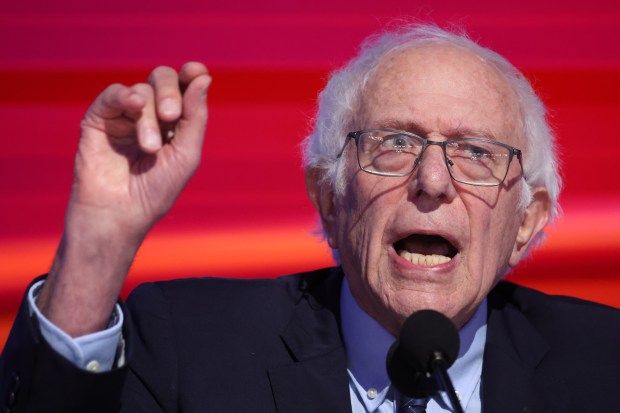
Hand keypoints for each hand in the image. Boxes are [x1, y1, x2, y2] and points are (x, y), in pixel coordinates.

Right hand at [37, 63, 210, 335]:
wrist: (120, 214)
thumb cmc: (157, 190)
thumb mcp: (186, 154)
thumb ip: (195, 116)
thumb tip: (203, 76)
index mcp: (175, 123)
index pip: (184, 88)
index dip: (191, 75)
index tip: (196, 70)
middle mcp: (150, 115)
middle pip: (162, 80)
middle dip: (170, 92)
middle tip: (170, 115)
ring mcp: (124, 117)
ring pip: (141, 91)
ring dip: (147, 117)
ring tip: (149, 148)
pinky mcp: (99, 120)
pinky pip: (113, 94)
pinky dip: (124, 96)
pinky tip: (131, 104)